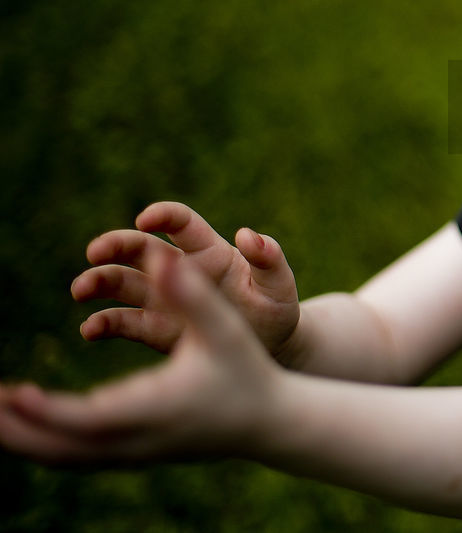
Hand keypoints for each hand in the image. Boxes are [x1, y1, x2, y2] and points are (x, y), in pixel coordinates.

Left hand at [0, 254, 279, 465]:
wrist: (270, 421)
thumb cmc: (248, 367)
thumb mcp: (223, 326)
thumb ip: (190, 292)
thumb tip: (160, 256)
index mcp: (157, 408)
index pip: (87, 420)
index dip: (44, 411)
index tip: (12, 393)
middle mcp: (139, 438)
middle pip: (60, 447)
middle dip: (13, 429)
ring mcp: (135, 453)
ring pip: (61, 457)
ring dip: (21, 438)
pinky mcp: (133, 455)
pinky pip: (73, 457)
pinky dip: (41, 443)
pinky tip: (22, 426)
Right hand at [72, 202, 299, 358]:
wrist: (270, 347)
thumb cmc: (276, 308)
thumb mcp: (279, 284)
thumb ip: (269, 258)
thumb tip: (247, 235)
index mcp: (210, 251)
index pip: (181, 223)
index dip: (163, 215)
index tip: (147, 218)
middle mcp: (180, 270)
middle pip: (140, 248)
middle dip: (115, 245)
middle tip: (95, 251)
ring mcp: (164, 299)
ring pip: (123, 283)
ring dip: (98, 282)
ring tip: (81, 290)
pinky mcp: (156, 329)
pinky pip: (123, 322)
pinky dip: (104, 323)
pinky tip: (91, 329)